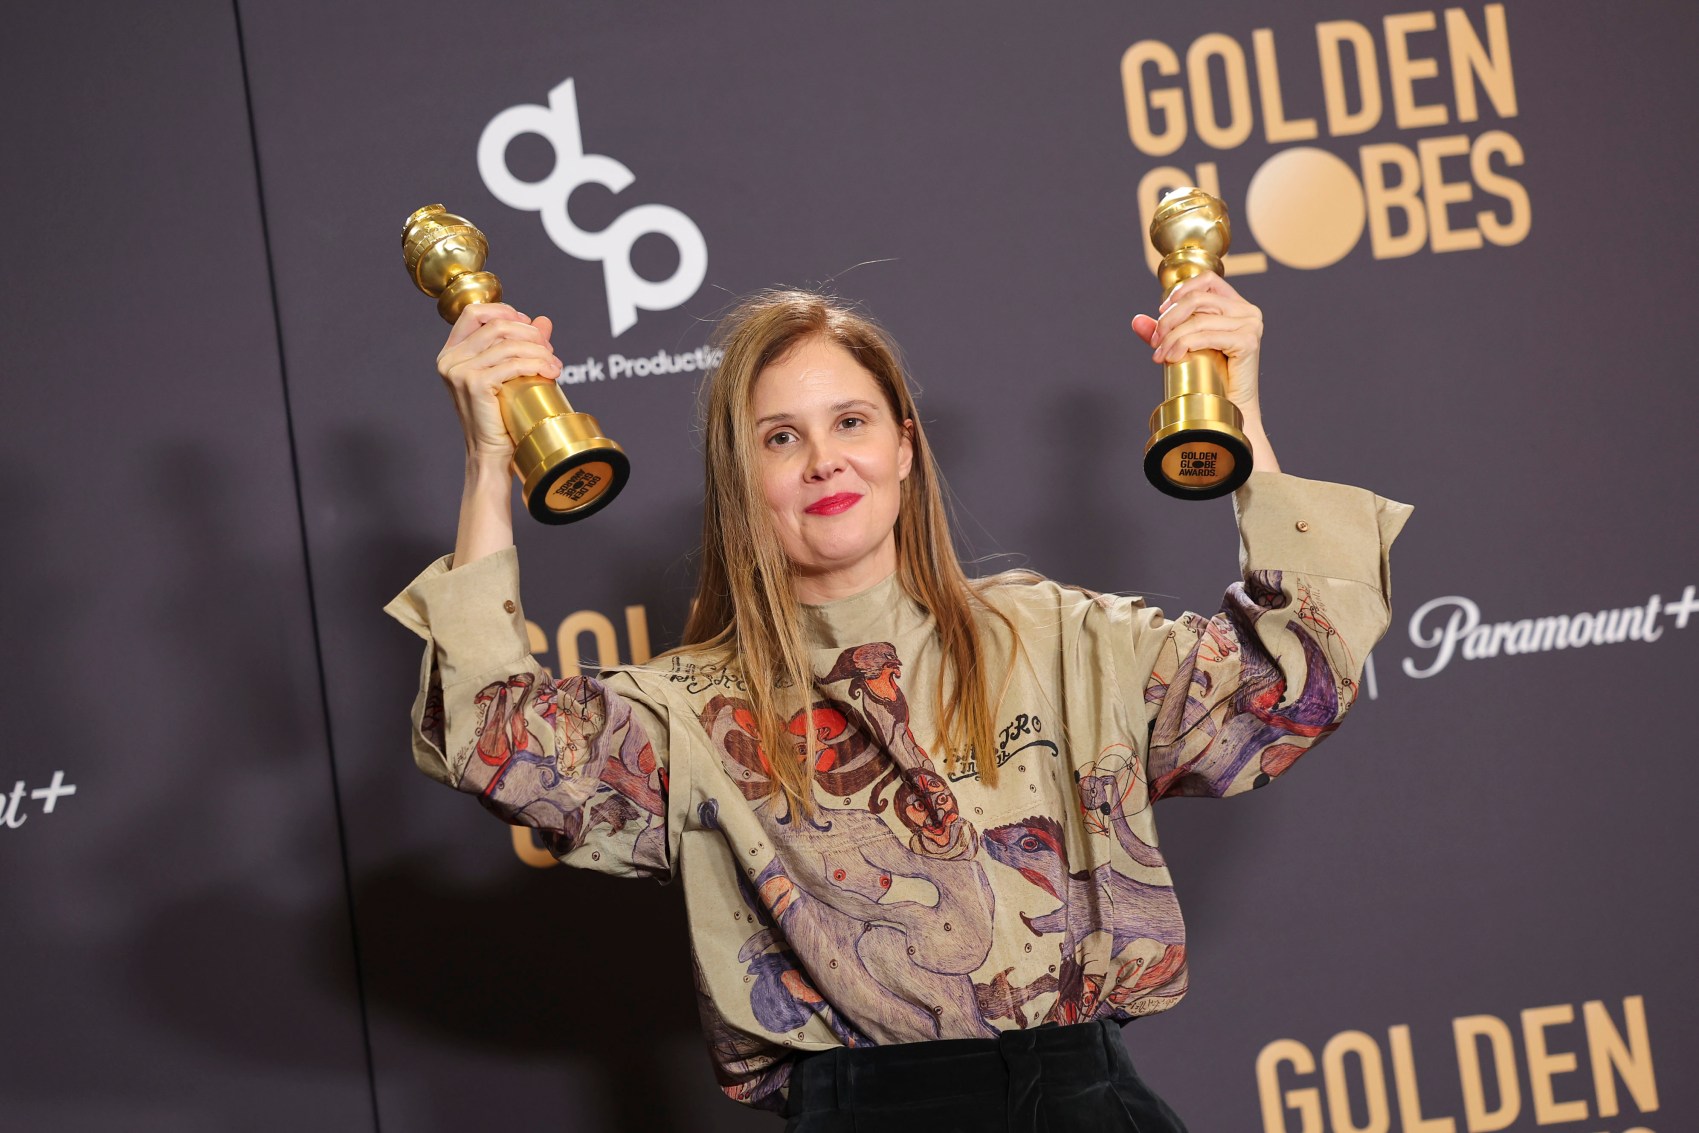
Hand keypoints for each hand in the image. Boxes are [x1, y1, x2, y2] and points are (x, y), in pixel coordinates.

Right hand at [435, 303, 562, 462]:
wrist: (491, 454)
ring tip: (555, 364)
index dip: (505, 311)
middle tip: (549, 349)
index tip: (529, 324)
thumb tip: (543, 320)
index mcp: (452, 352)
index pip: (475, 312)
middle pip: (496, 325)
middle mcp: (450, 358)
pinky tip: (550, 372)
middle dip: (529, 333)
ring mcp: (458, 371)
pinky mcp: (473, 384)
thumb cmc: (500, 418)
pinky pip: (512, 364)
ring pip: (507, 344)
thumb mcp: (510, 374)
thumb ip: (523, 345)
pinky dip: (536, 364)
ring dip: (538, 350)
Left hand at [1131, 271, 1264, 420]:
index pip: (1207, 280)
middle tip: (1155, 340)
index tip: (1161, 312)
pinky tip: (1172, 357)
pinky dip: (1183, 344)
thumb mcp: (1184, 347)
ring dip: (1172, 337)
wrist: (1231, 408)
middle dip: (1169, 318)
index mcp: (1237, 306)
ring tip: (1160, 355)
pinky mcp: (1247, 341)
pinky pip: (1206, 335)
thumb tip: (1136, 320)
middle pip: (1198, 298)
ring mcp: (1250, 325)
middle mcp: (1248, 311)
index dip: (1180, 291)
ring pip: (1198, 319)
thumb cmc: (1210, 379)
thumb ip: (1164, 332)